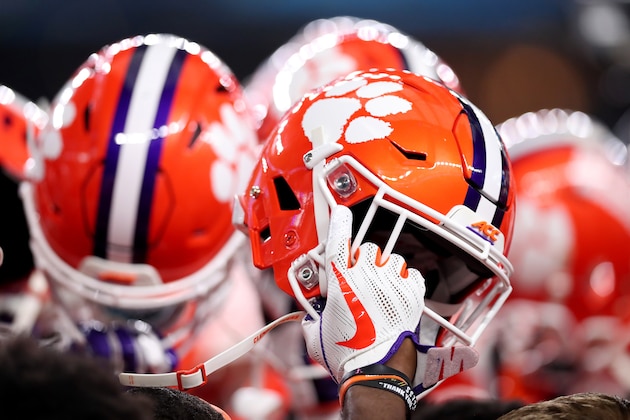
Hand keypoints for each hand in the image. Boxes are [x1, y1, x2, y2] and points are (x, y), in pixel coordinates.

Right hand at [302, 205, 425, 382]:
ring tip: (380, 287)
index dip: (339, 223)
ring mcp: (392, 284)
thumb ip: (314, 315)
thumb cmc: (346, 355)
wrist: (376, 374)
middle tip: (359, 277)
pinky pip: (411, 273)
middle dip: (362, 259)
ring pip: (391, 258)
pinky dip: (405, 279)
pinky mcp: (412, 295)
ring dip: (385, 268)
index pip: (339, 240)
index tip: (340, 213)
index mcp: (341, 282)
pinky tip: (397, 293)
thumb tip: (313, 315)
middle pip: (367, 249)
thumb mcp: (316, 334)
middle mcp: (367, 277)